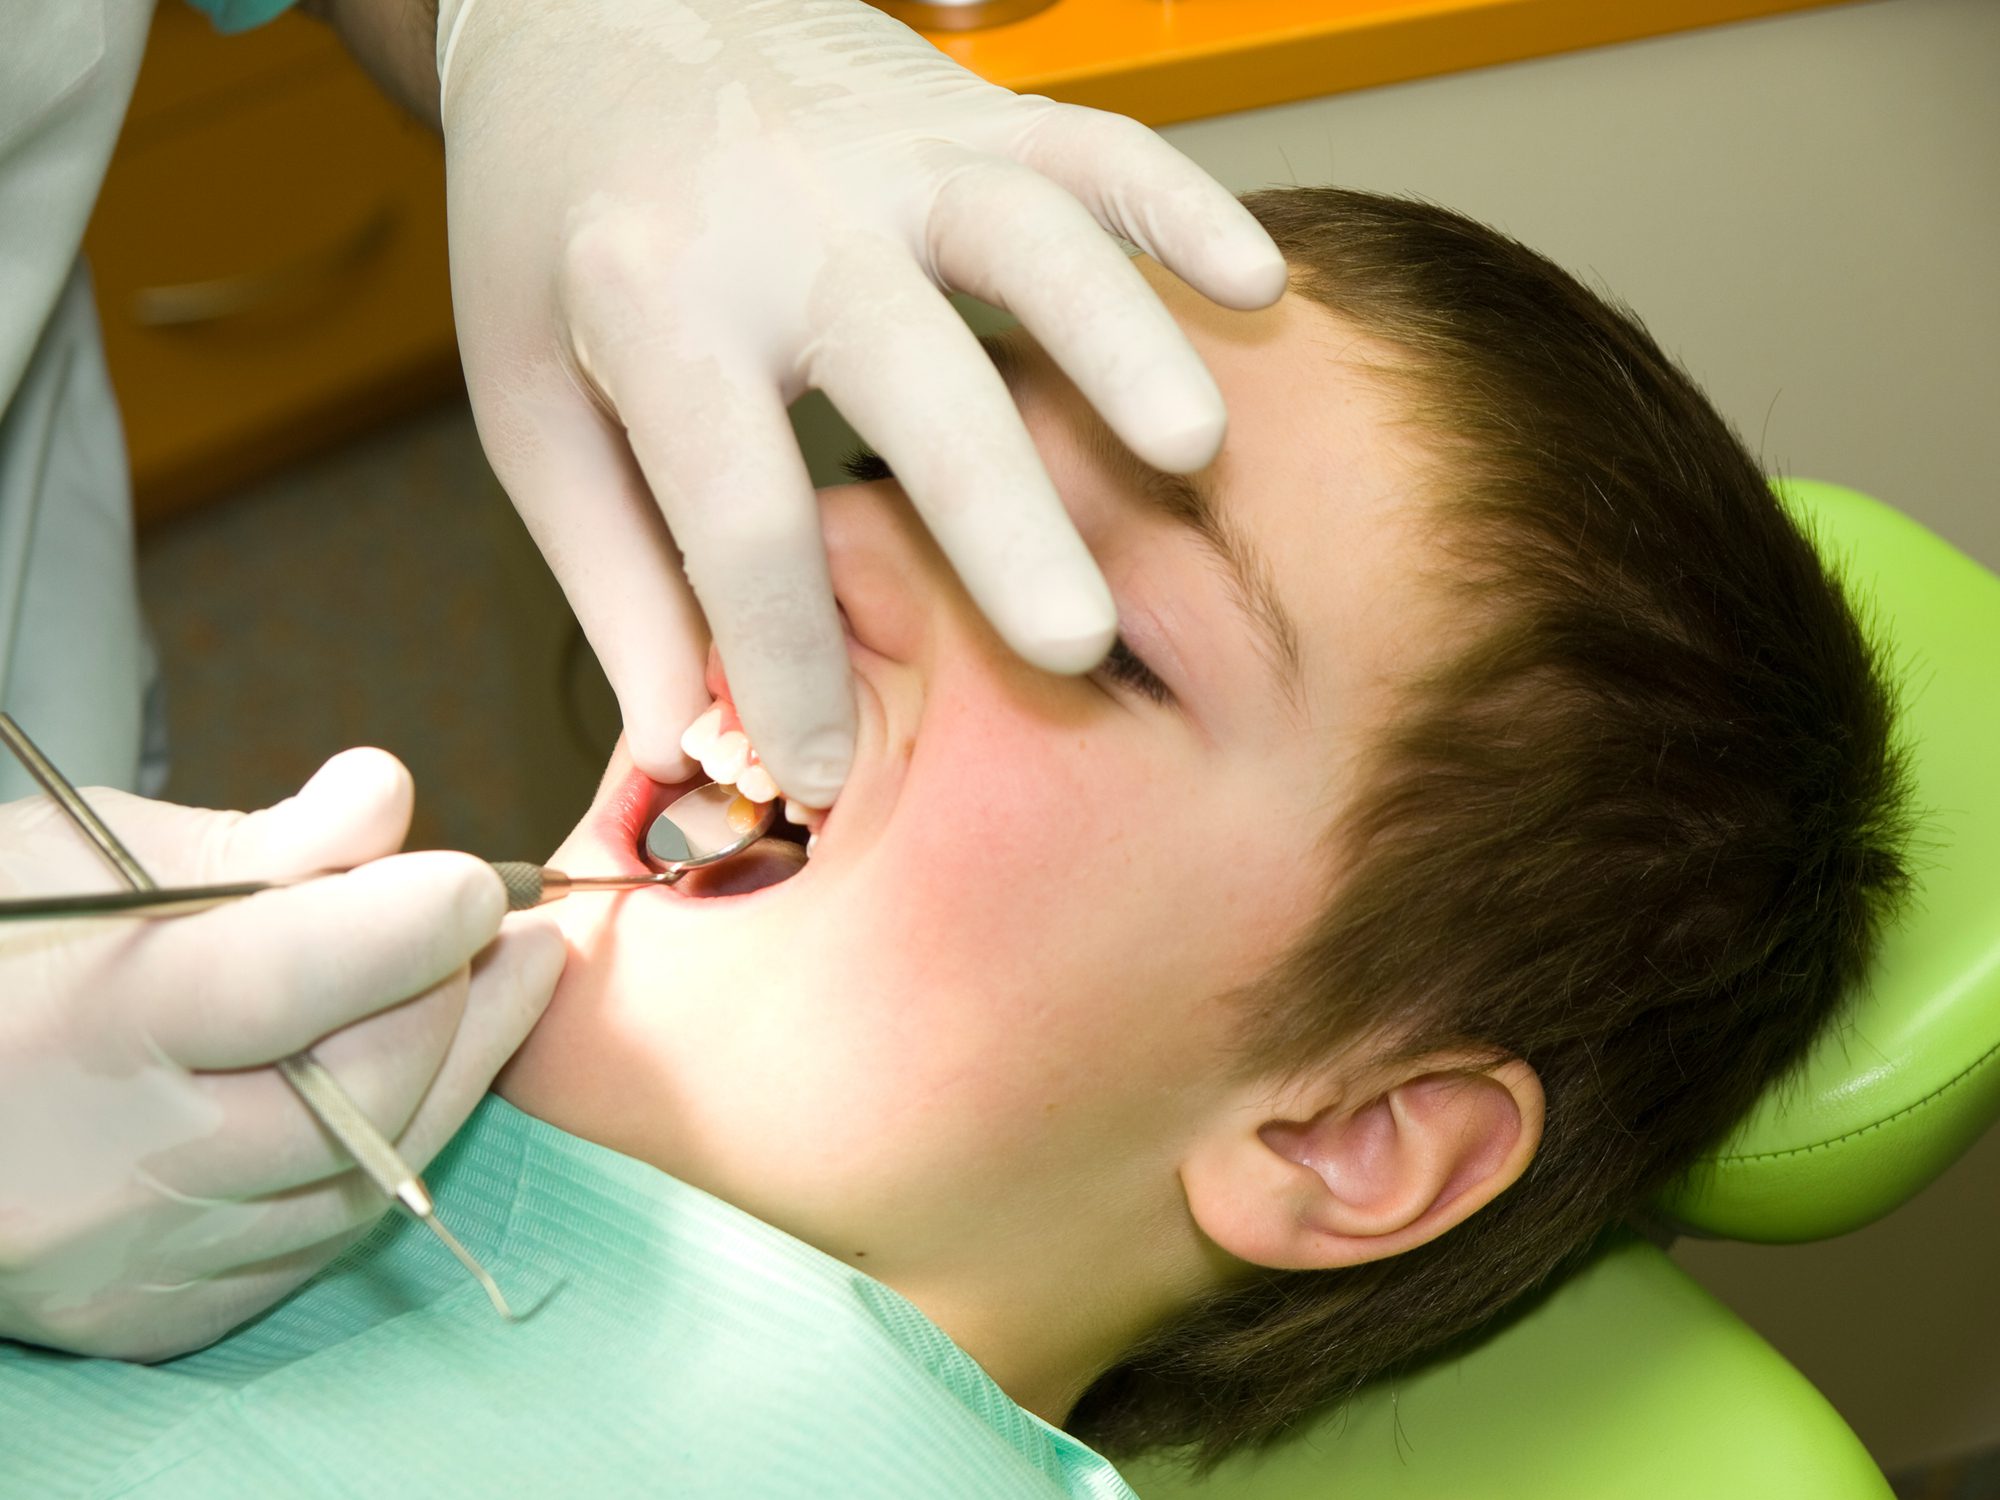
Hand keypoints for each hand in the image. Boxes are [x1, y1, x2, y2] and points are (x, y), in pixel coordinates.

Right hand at [0, 750, 562, 1358]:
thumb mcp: (89, 859)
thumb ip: (258, 842)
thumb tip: (387, 797)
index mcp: (80, 1027)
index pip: (285, 980)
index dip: (406, 927)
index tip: (479, 884)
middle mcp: (107, 1169)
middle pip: (352, 1092)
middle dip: (453, 1000)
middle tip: (505, 931)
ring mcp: (129, 1262)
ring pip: (360, 1180)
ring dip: (446, 1077)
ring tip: (492, 988)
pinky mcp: (147, 1323)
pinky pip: (314, 1247)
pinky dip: (374, 1157)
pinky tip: (409, 1083)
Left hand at [436, 0, 1284, 805]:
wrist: (588, 2)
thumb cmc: (555, 224)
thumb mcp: (530, 397)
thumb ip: (613, 565)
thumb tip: (679, 730)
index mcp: (653, 301)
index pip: (737, 509)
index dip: (781, 656)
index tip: (817, 770)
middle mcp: (783, 219)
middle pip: (910, 377)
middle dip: (997, 518)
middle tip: (1073, 647)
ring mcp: (889, 150)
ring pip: (1030, 237)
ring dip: (1121, 340)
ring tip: (1192, 451)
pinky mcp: (967, 110)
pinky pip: (1093, 144)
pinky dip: (1178, 204)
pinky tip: (1255, 282)